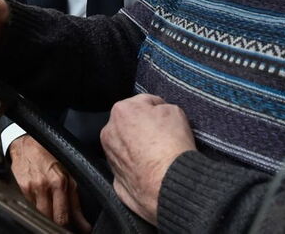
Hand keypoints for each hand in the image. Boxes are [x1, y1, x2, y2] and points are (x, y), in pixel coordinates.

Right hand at [9, 135, 90, 231]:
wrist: (24, 145)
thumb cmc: (47, 156)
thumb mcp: (67, 172)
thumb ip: (74, 198)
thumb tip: (83, 224)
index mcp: (61, 181)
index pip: (67, 215)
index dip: (74, 227)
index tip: (79, 230)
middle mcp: (46, 185)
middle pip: (54, 219)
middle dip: (61, 226)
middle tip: (66, 226)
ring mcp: (32, 188)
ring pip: (41, 216)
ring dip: (47, 218)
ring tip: (52, 214)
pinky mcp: (20, 189)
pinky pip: (29, 208)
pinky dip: (35, 211)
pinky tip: (38, 205)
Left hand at [100, 94, 195, 224]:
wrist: (168, 182)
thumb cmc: (171, 145)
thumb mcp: (175, 111)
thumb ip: (161, 108)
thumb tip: (158, 114)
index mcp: (121, 110)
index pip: (144, 102)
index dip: (159, 108)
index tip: (168, 117)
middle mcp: (109, 132)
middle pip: (130, 124)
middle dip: (144, 128)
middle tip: (163, 136)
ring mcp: (110, 157)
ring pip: (127, 146)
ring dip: (139, 147)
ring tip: (158, 155)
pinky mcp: (115, 179)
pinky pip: (128, 167)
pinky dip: (137, 167)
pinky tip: (151, 170)